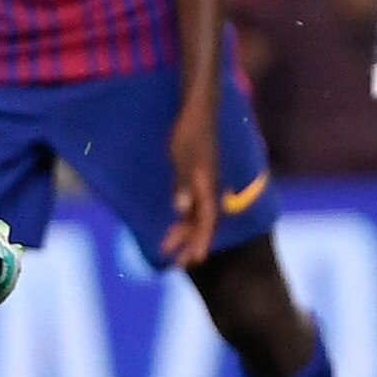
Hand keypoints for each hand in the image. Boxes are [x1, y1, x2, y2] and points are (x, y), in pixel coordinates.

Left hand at [156, 94, 221, 268]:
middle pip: (202, 223)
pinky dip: (184, 217)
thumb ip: (182, 184)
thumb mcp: (181, 158)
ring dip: (184, 232)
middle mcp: (209, 188)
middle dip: (190, 243)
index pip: (206, 221)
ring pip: (196, 215)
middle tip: (178, 265)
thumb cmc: (188, 133)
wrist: (197, 112)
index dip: (200, 241)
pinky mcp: (197, 178)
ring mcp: (204, 184)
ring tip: (167, 248)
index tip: (193, 260)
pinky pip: (193, 204)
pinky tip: (175, 224)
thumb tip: (181, 210)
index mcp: (207, 186)